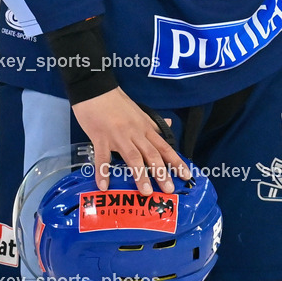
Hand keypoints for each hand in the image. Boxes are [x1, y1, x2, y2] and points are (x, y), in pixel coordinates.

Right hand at [72, 87, 191, 193]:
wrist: (95, 89)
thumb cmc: (116, 101)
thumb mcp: (138, 111)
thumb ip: (153, 122)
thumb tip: (170, 124)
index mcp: (144, 127)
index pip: (164, 146)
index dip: (176, 161)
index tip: (186, 176)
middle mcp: (134, 133)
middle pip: (151, 154)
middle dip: (161, 173)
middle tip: (169, 190)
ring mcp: (117, 136)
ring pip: (132, 156)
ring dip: (140, 175)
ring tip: (145, 192)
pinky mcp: (100, 137)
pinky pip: (102, 157)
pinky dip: (103, 172)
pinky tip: (104, 186)